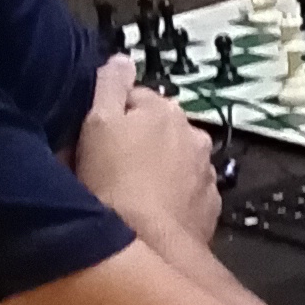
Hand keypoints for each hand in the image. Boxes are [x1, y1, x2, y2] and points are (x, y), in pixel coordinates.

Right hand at [73, 55, 218, 241]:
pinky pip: (187, 192)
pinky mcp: (210, 206)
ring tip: (132, 193)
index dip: (111, 117)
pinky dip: (173, 196)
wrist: (148, 245)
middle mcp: (194, 134)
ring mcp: (206, 172)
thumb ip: (110, 85)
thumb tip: (122, 59)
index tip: (94, 139)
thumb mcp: (97, 125)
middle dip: (139, 142)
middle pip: (158, 129)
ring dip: (159, 169)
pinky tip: (153, 211)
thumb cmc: (111, 183)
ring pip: (176, 161)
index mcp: (165, 110)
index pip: (134, 99)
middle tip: (110, 168)